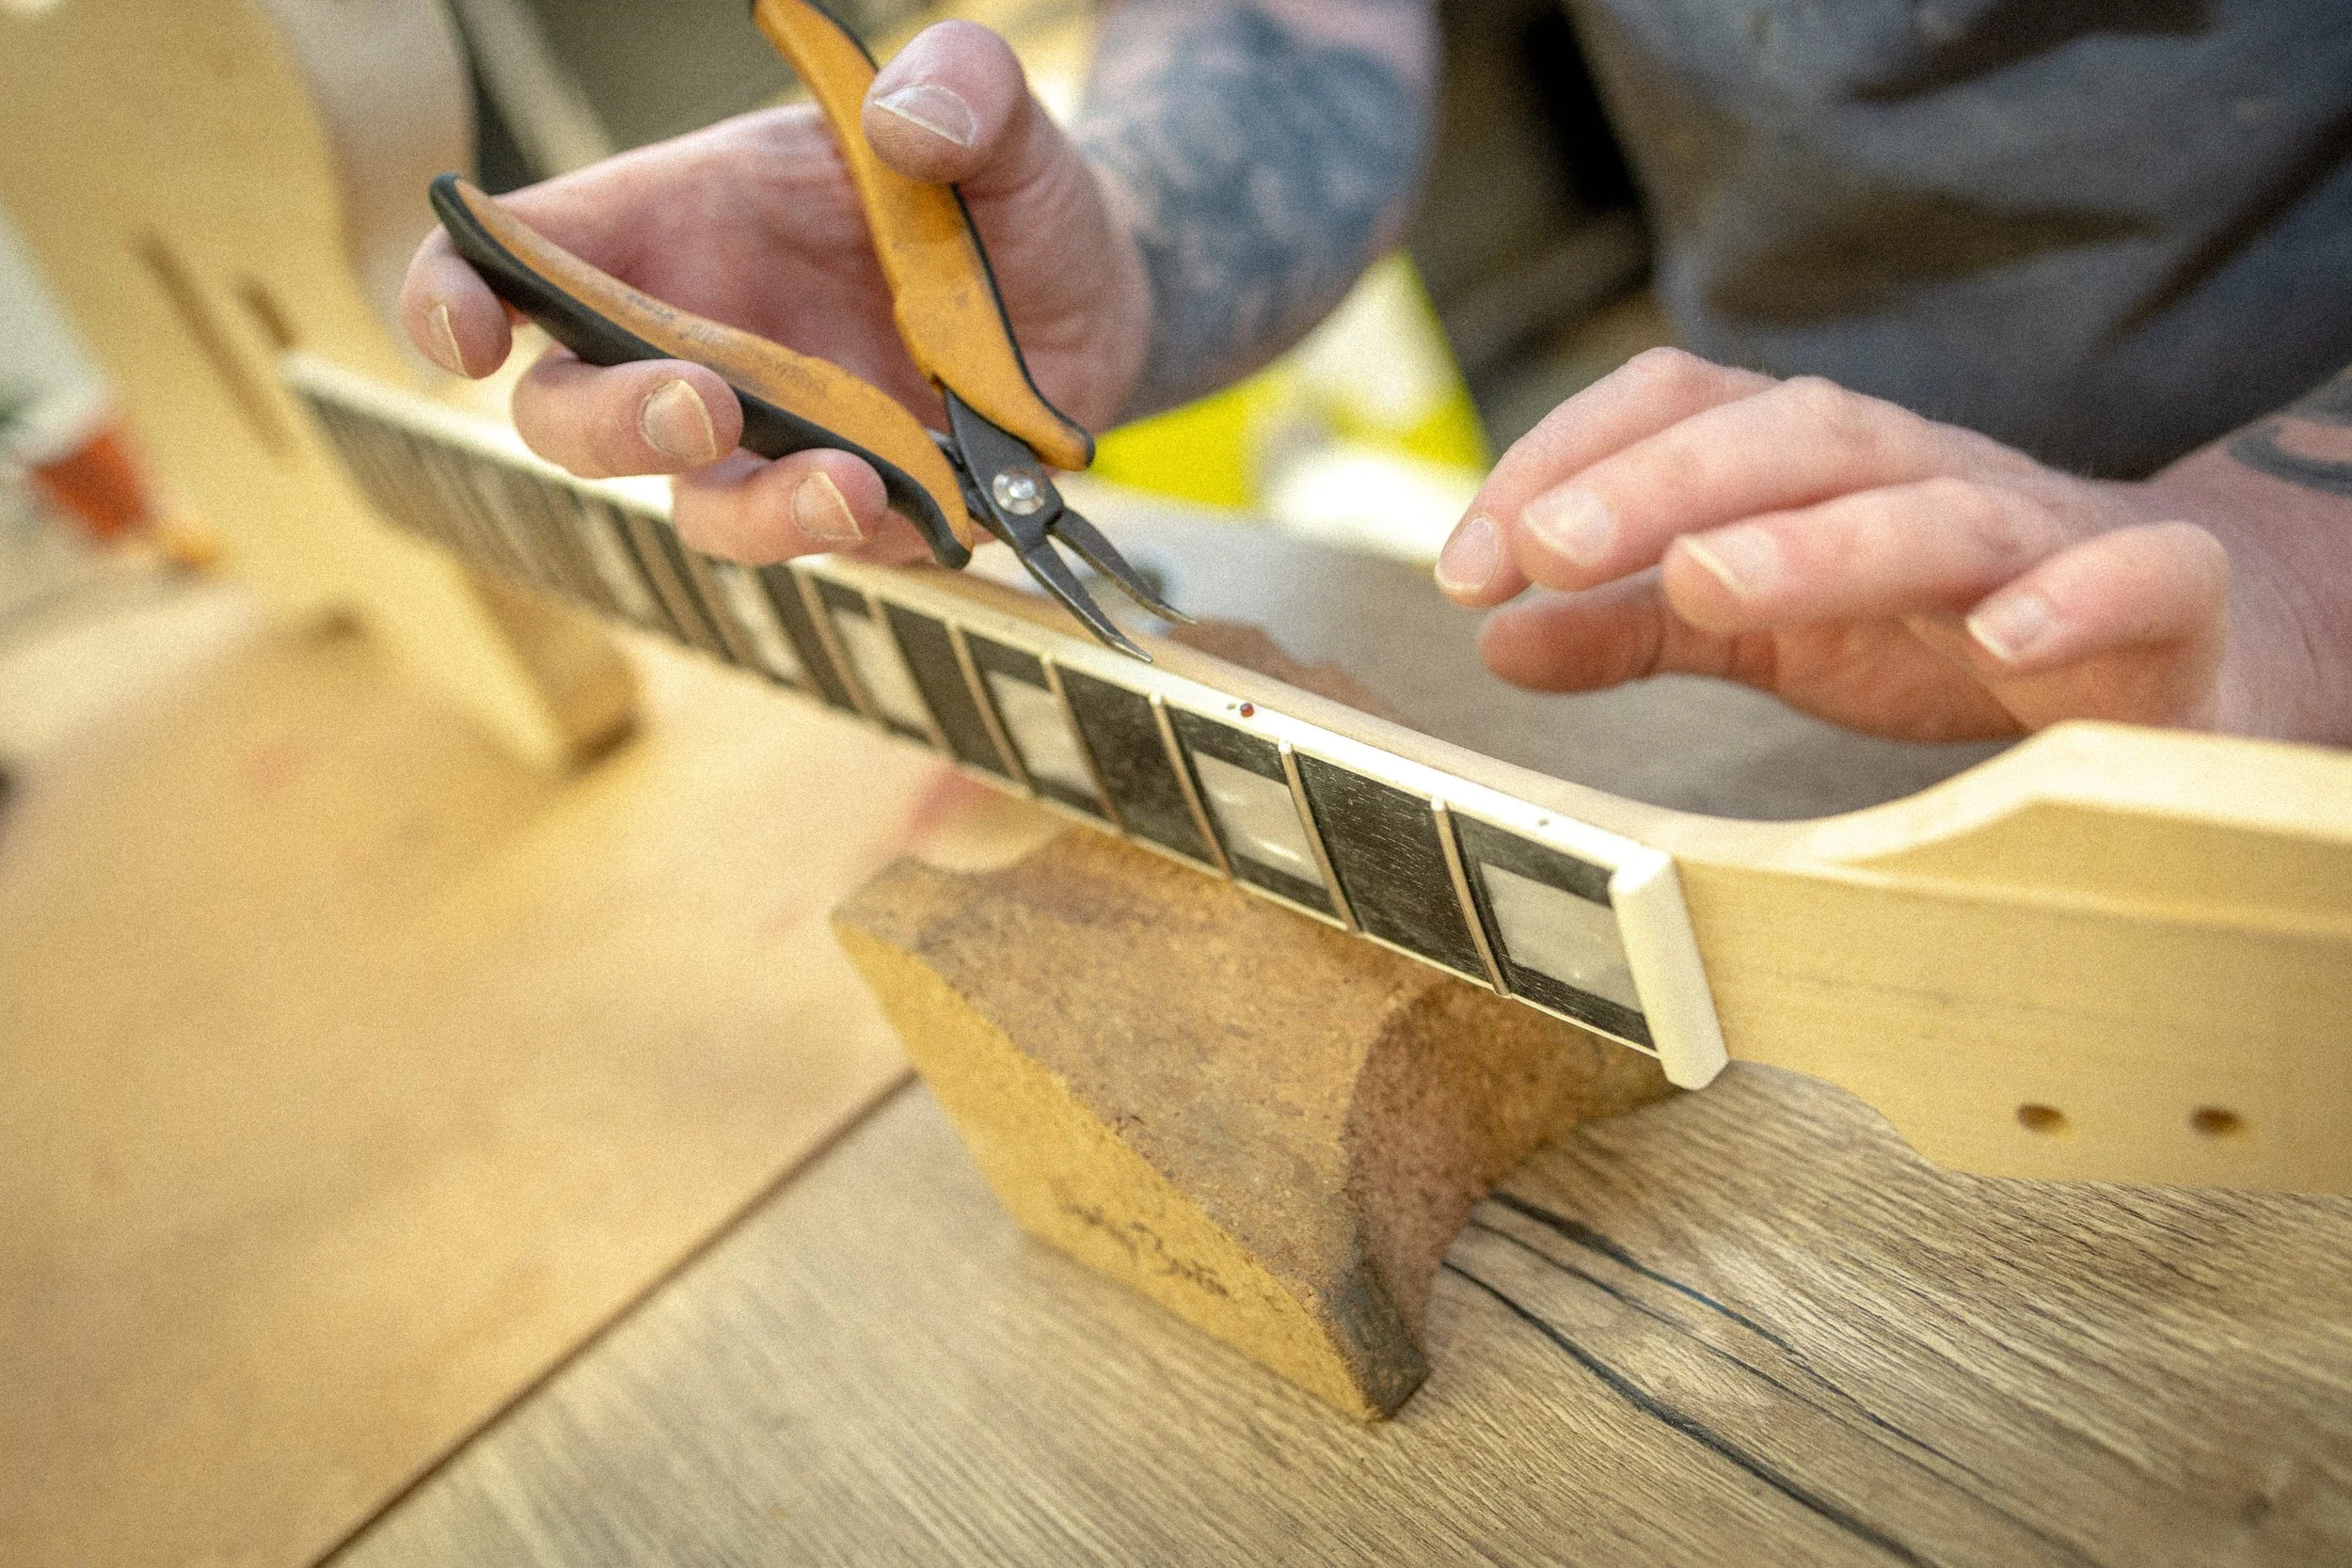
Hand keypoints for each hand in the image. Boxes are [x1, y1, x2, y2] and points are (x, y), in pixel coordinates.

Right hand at [398, 21, 1150, 565]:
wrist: (1096, 289)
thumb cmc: (1002, 191)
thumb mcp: (998, 115)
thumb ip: (963, 82)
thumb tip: (910, 112)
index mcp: (685, 219)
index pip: (526, 260)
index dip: (461, 295)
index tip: (466, 326)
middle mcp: (704, 339)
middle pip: (574, 412)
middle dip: (608, 423)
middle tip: (699, 405)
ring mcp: (774, 438)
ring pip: (699, 506)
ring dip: (753, 507)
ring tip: (842, 484)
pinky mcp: (854, 507)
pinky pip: (820, 542)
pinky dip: (849, 533)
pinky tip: (900, 500)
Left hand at [1432, 348, 2277, 742]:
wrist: (2172, 640)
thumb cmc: (1938, 621)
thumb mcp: (1764, 632)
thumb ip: (1635, 626)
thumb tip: (1493, 632)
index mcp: (1813, 469)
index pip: (1680, 410)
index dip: (1565, 467)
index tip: (1463, 565)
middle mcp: (1917, 473)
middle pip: (1793, 438)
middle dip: (1662, 482)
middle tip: (1549, 546)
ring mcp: (2041, 531)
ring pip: (1936, 507)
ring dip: (1820, 540)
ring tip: (1710, 583)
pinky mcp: (2162, 599)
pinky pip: (2138, 578)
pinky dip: (2076, 598)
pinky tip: (2004, 642)